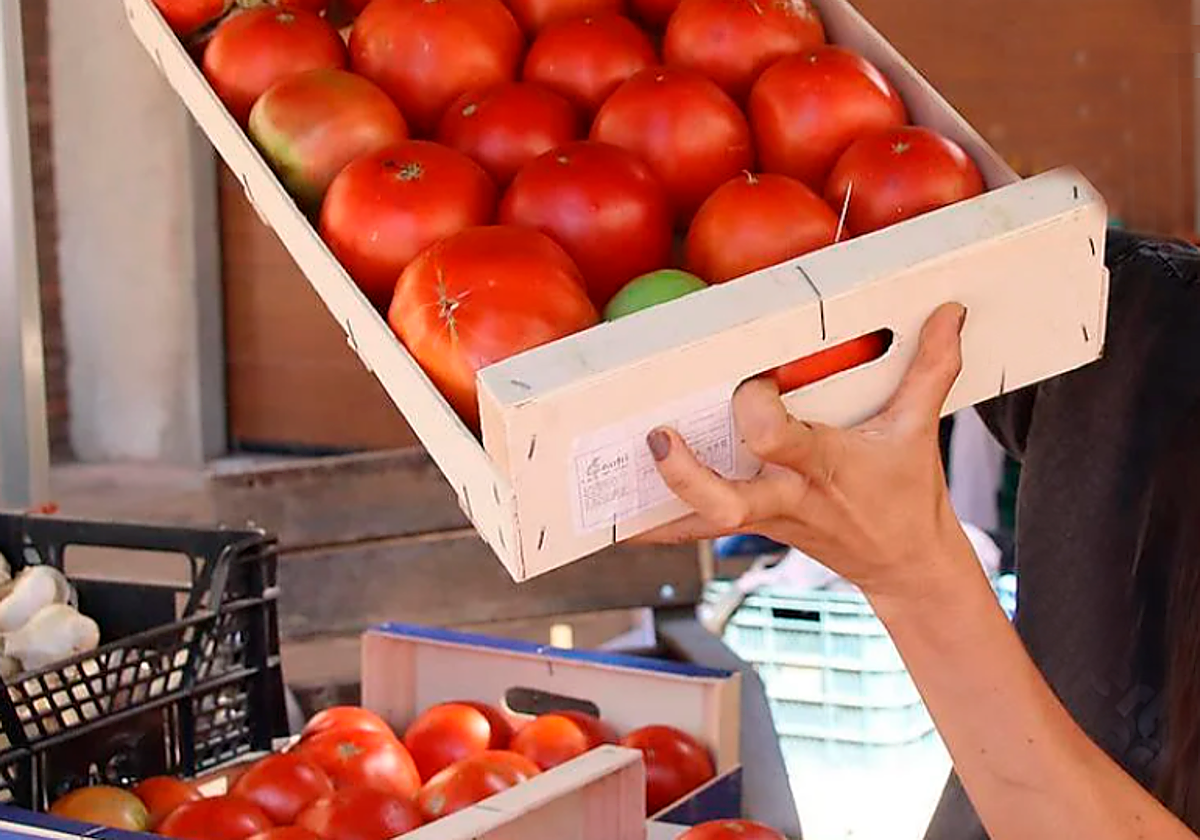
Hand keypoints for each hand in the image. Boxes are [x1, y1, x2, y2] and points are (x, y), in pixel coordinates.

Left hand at [640, 302, 972, 604]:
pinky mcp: (747, 526)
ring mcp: (762, 517)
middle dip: (688, 477)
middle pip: (725, 501)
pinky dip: (655, 525)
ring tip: (600, 486)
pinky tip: (616, 518)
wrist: (903, 565)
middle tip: (659, 438)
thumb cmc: (906, 495)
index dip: (756, 413)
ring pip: (697, 522)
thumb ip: (931, 368)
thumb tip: (950, 312)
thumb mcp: (919, 430)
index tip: (752, 381)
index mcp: (822, 467)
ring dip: (651, 505)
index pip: (776, 441)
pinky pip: (693, 529)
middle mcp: (785, 496)